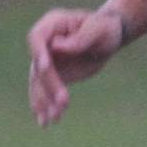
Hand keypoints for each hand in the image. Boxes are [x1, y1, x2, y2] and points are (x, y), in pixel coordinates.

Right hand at [27, 7, 127, 124]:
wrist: (109, 38)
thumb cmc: (105, 28)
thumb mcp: (98, 29)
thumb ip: (80, 38)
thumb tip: (57, 47)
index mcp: (52, 24)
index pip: (37, 37)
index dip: (39, 53)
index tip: (46, 67)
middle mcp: (43, 43)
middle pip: (39, 66)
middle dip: (50, 85)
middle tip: (64, 102)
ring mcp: (45, 60)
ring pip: (39, 83)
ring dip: (45, 101)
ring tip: (53, 119)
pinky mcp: (52, 74)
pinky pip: (45, 91)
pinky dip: (46, 106)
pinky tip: (47, 122)